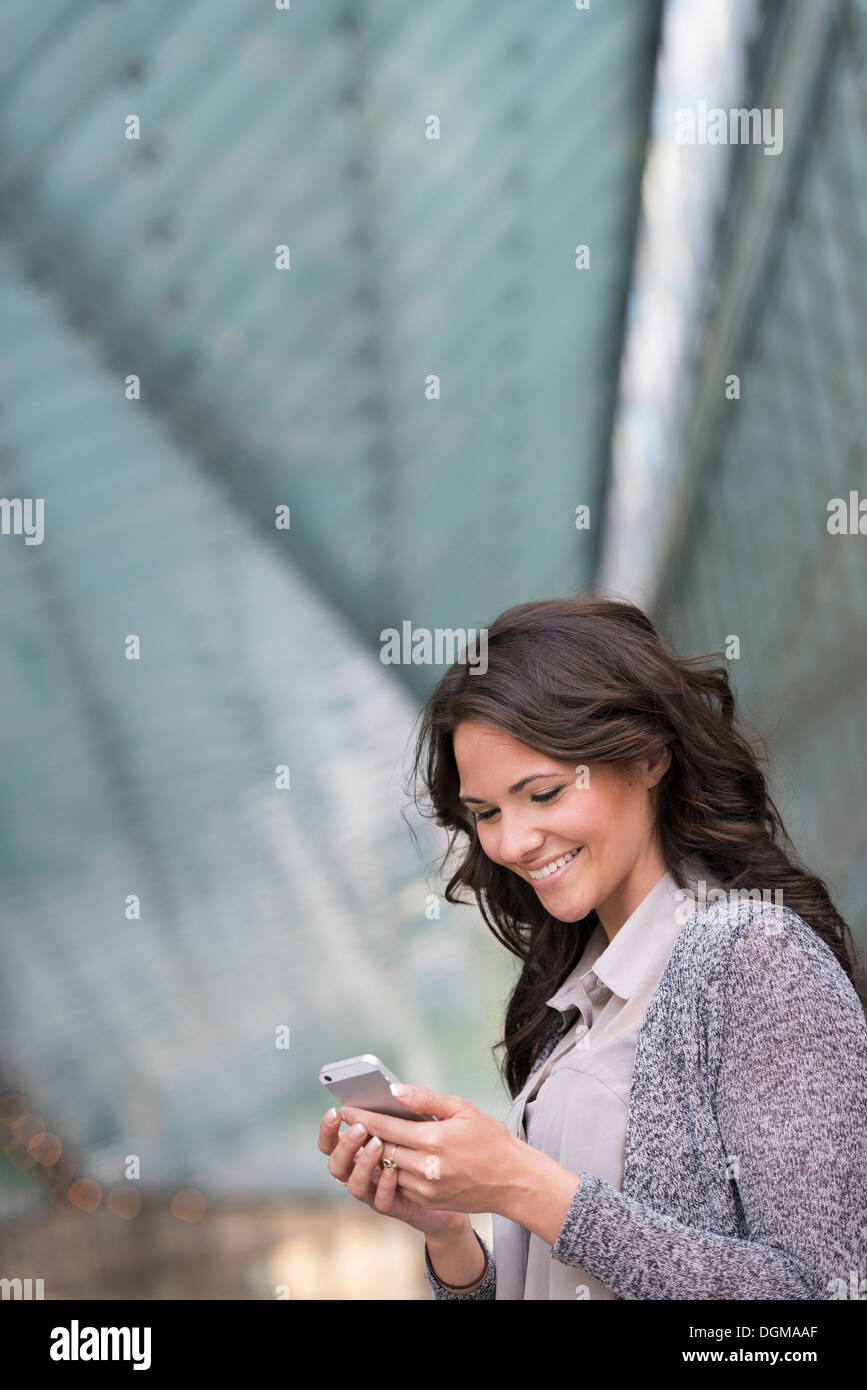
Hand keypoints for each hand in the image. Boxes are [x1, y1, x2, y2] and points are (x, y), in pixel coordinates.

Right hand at [317, 1108, 466, 1238]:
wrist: (464, 1182)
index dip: (330, 1126)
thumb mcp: (436, 1117)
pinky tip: (392, 1170)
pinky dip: (382, 1185)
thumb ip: (417, 1102)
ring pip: (354, 1184)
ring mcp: (376, 1188)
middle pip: (336, 1163)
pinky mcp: (394, 1205)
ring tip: (377, 1144)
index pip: (334, 1138)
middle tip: (359, 1128)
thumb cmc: (445, 1143)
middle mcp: (365, 1167)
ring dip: (361, 1164)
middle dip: (344, 1145)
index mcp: (364, 1144)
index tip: (337, 1111)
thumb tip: (393, 1088)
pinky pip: (380, 1201)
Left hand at [335, 1084, 526, 1214]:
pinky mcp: (428, 1201)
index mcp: (434, 1140)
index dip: (363, 1117)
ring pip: (387, 1169)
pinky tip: (392, 1157)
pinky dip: (392, 1170)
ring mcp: (426, 1188)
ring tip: (367, 1138)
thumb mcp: (462, 1109)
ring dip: (376, 1155)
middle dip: (363, 1135)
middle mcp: (426, 1167)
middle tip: (350, 1123)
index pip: (386, 1127)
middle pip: (381, 1149)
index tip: (345, 1109)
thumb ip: (425, 1099)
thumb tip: (395, 1090)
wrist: (513, 1181)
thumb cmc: (490, 1139)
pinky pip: (400, 1184)